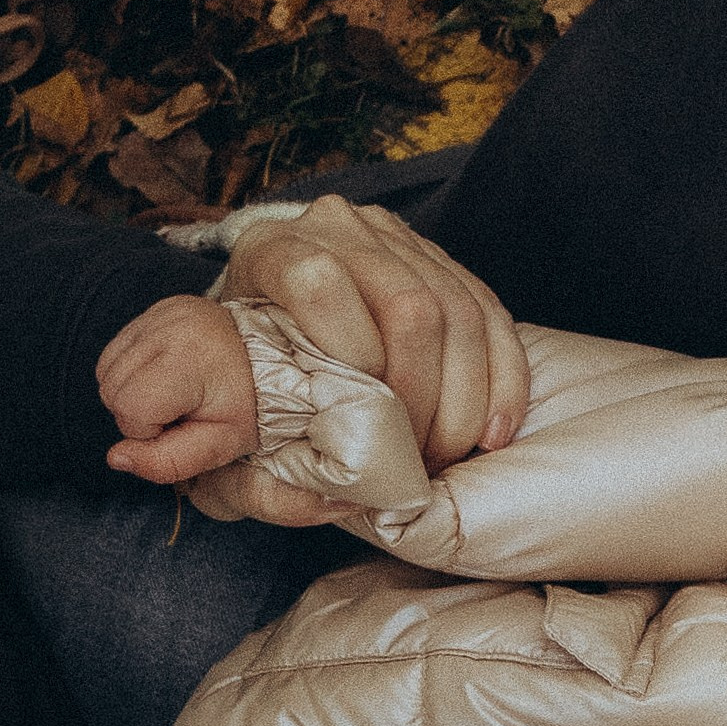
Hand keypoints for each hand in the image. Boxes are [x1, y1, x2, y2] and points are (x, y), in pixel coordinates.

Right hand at [97, 295, 258, 487]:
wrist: (275, 359)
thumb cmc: (249, 405)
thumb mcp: (219, 444)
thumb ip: (168, 461)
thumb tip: (115, 458)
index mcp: (188, 358)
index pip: (130, 407)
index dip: (149, 430)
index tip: (183, 424)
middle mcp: (169, 326)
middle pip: (111, 389)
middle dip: (138, 412)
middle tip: (180, 410)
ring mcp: (159, 313)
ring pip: (106, 371)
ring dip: (132, 392)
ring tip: (174, 392)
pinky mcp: (156, 308)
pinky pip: (115, 351)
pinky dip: (132, 371)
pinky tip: (165, 375)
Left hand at [221, 194, 530, 473]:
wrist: (267, 312)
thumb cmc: (245, 371)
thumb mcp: (224, 402)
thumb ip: (243, 454)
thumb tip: (326, 495)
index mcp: (271, 250)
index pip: (319, 284)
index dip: (351, 355)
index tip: (356, 419)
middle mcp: (339, 229)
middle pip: (411, 304)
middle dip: (423, 397)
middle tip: (413, 459)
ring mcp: (398, 240)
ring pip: (461, 312)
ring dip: (465, 399)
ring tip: (446, 454)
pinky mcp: (443, 260)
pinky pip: (494, 317)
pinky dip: (502, 382)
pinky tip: (492, 434)